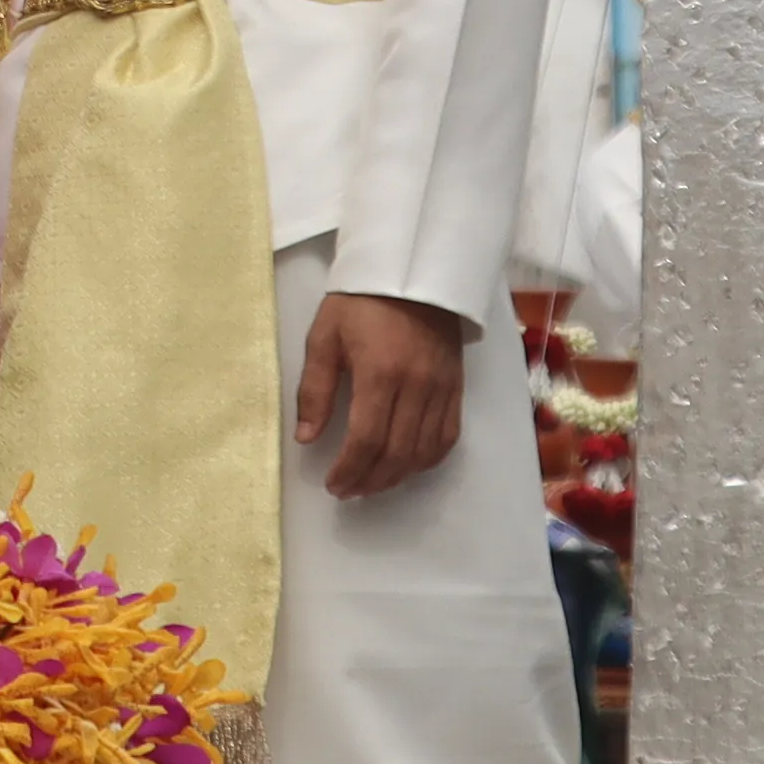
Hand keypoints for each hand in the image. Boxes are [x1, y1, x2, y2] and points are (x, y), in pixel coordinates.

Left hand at [290, 288, 471, 499]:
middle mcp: (416, 387)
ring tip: (370, 483)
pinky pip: (447, 438)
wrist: (413, 272)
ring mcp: (441, 389)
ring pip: (424, 452)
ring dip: (396, 476)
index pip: (367, 439)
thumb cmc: (360, 302)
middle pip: (397, 453)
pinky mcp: (456, 388)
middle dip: (370, 480)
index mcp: (380, 373)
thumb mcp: (324, 337)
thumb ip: (315, 389)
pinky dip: (426, 460)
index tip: (332, 485)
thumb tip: (306, 437)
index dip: (349, 470)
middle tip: (347, 490)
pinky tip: (406, 465)